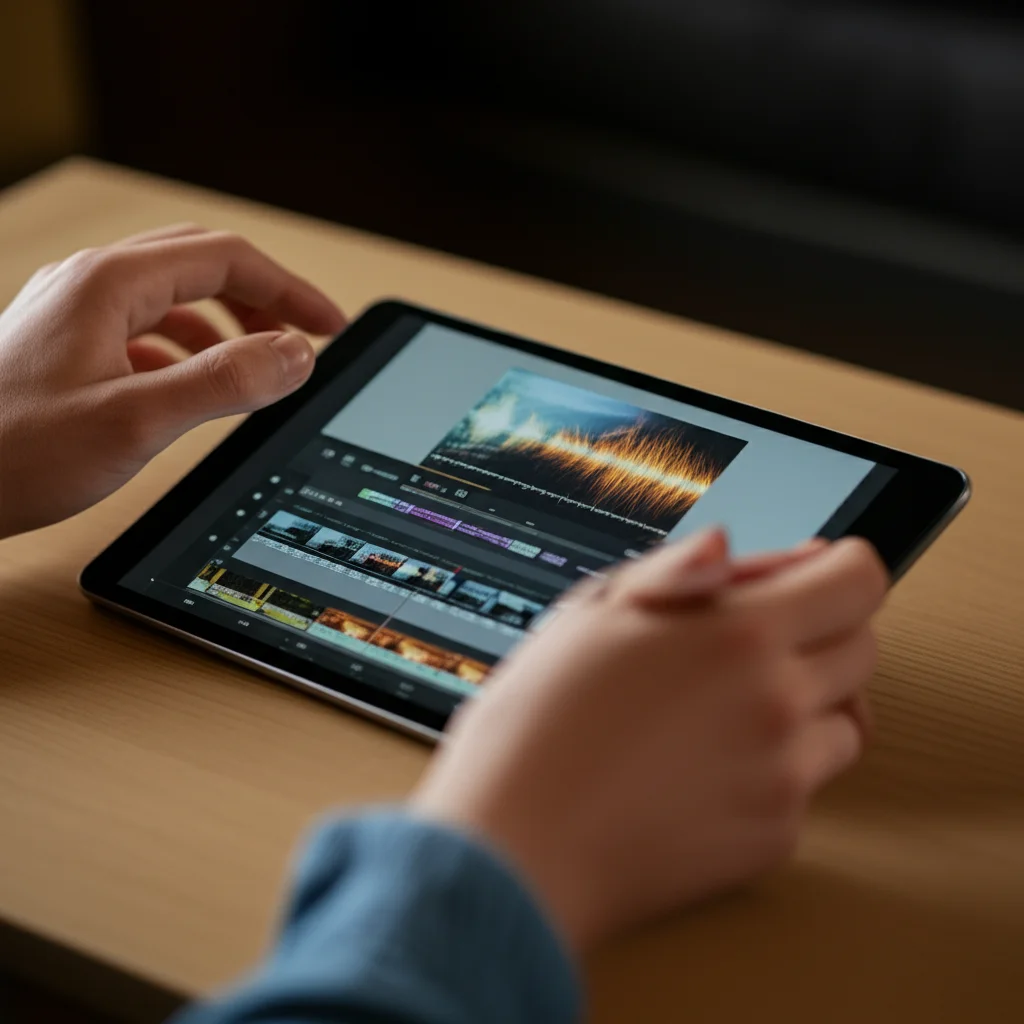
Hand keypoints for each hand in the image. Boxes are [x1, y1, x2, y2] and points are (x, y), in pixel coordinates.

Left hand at [0, 225, 344, 538]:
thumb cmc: (13, 451)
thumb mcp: (136, 420)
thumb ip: (224, 382)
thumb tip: (296, 353)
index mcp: (110, 284)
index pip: (226, 259)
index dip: (289, 290)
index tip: (329, 325)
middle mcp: (91, 285)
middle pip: (202, 264)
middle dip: (264, 298)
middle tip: (306, 338)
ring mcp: (75, 313)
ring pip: (173, 296)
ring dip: (227, 322)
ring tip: (261, 362)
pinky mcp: (67, 347)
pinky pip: (145, 328)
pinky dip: (189, 347)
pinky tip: (194, 384)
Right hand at [412, 530, 887, 955]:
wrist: (514, 847)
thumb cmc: (536, 726)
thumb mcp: (592, 611)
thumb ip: (678, 569)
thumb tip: (730, 547)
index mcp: (738, 634)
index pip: (857, 582)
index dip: (842, 567)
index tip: (816, 574)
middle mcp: (778, 703)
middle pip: (864, 647)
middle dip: (822, 631)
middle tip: (753, 642)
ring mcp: (784, 777)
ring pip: (846, 721)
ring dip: (807, 704)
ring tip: (725, 710)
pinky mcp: (775, 838)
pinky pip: (807, 786)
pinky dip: (774, 770)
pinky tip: (706, 766)